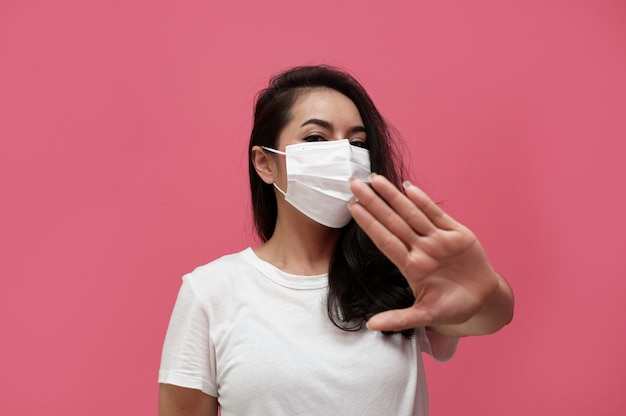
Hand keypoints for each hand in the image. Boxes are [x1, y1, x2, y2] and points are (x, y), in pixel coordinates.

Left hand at [348, 174, 511, 334]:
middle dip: (373, 202)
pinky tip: (407, 187)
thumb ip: (399, 319)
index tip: (351, 208)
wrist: (484, 301)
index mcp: (411, 266)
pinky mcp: (457, 234)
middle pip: (392, 221)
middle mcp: (421, 249)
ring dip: (393, 196)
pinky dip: (423, 200)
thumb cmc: (453, 307)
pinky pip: (436, 214)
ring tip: (375, 179)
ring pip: (411, 213)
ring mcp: (438, 240)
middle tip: (353, 183)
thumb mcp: (426, 316)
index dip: (368, 224)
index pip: (384, 240)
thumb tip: (370, 326)